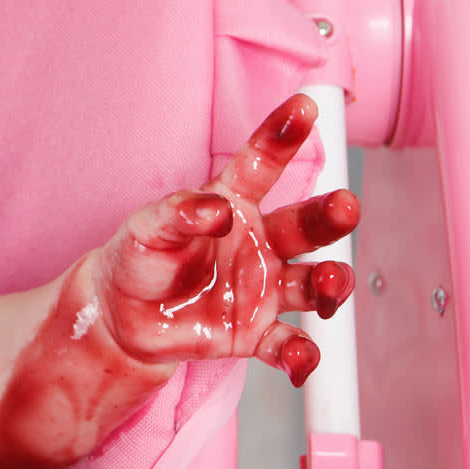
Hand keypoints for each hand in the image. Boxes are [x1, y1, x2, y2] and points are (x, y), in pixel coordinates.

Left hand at [91, 94, 360, 385]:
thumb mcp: (145, 228)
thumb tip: (215, 208)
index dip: (282, 136)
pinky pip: (289, 344)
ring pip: (311, 282)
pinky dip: (301, 355)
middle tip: (345, 205)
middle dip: (329, 215)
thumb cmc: (139, 258)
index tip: (305, 107)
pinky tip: (301, 360)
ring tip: (328, 283)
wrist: (123, 316)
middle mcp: (258, 243)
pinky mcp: (255, 332)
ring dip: (329, 282)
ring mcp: (262, 287)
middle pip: (305, 225)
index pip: (262, 165)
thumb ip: (178, 213)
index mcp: (232, 205)